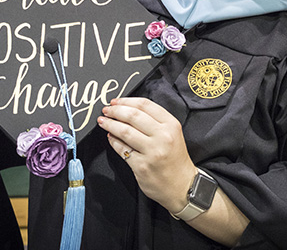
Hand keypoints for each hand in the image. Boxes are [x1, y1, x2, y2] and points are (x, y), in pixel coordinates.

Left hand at [97, 97, 196, 212]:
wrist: (183, 186)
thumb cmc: (175, 158)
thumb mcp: (173, 134)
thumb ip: (155, 121)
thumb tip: (127, 110)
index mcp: (171, 125)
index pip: (145, 105)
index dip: (126, 101)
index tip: (116, 101)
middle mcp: (163, 136)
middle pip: (133, 116)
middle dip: (115, 111)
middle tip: (106, 110)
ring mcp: (152, 152)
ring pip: (125, 131)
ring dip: (110, 124)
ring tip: (103, 121)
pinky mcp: (142, 166)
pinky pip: (122, 149)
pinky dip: (113, 141)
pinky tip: (110, 137)